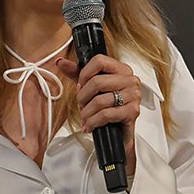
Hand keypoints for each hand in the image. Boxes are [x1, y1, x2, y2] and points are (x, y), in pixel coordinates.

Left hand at [56, 53, 141, 173]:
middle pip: (97, 82)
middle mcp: (130, 80)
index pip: (99, 61)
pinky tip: (91, 125)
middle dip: (82, 97)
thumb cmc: (107, 106)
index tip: (80, 85)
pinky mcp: (133, 112)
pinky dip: (93, 122)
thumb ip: (76, 73)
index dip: (84, 74)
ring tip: (85, 117)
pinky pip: (105, 115)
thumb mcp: (91, 86)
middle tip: (81, 105)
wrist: (120, 131)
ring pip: (99, 101)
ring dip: (86, 113)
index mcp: (122, 69)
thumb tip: (60, 62)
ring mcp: (133, 96)